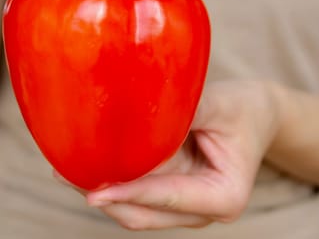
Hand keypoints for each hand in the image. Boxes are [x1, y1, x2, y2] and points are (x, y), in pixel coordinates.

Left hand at [84, 81, 279, 229]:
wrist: (255, 115)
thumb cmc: (243, 109)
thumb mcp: (220, 105)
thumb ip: (182, 112)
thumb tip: (134, 113)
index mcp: (224, 195)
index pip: (169, 198)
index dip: (131, 194)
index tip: (95, 193)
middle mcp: (202, 210)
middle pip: (144, 214)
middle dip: (106, 198)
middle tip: (65, 175)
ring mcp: (183, 205)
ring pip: (134, 210)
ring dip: (101, 192)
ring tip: (63, 170)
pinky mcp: (169, 191)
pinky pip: (135, 194)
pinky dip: (111, 182)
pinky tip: (82, 164)